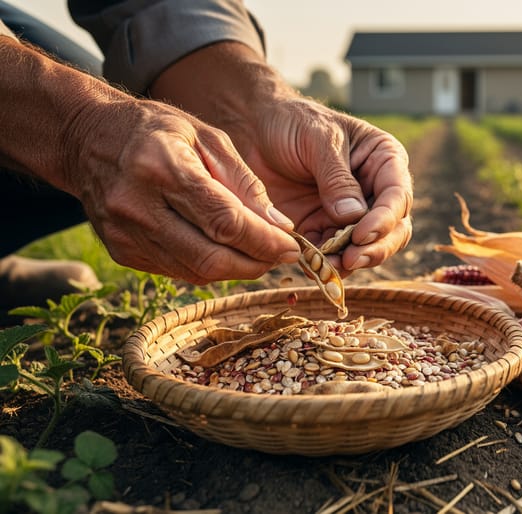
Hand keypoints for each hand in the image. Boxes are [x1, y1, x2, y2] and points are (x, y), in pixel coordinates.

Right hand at [62, 98, 299, 283]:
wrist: (86, 139)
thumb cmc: (156, 131)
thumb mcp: (207, 137)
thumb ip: (245, 182)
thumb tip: (280, 226)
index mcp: (162, 168)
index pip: (224, 221)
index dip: (264, 241)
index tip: (293, 246)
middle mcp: (138, 205)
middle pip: (210, 257)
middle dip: (255, 263)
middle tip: (281, 256)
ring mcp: (125, 234)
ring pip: (195, 272)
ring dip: (236, 269)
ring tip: (258, 253)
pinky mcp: (121, 252)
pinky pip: (177, 271)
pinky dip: (208, 267)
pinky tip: (224, 251)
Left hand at [230, 96, 413, 274]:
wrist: (252, 129)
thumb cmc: (291, 121)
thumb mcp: (318, 138)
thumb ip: (337, 177)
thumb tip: (354, 216)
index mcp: (383, 160)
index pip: (396, 195)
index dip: (384, 219)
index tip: (361, 234)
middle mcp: (373, 190)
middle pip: (392, 229)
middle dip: (375, 248)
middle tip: (351, 259)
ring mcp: (349, 213)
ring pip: (367, 248)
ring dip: (351, 261)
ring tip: (330, 266)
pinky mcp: (322, 229)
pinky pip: (333, 254)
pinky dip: (325, 264)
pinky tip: (312, 266)